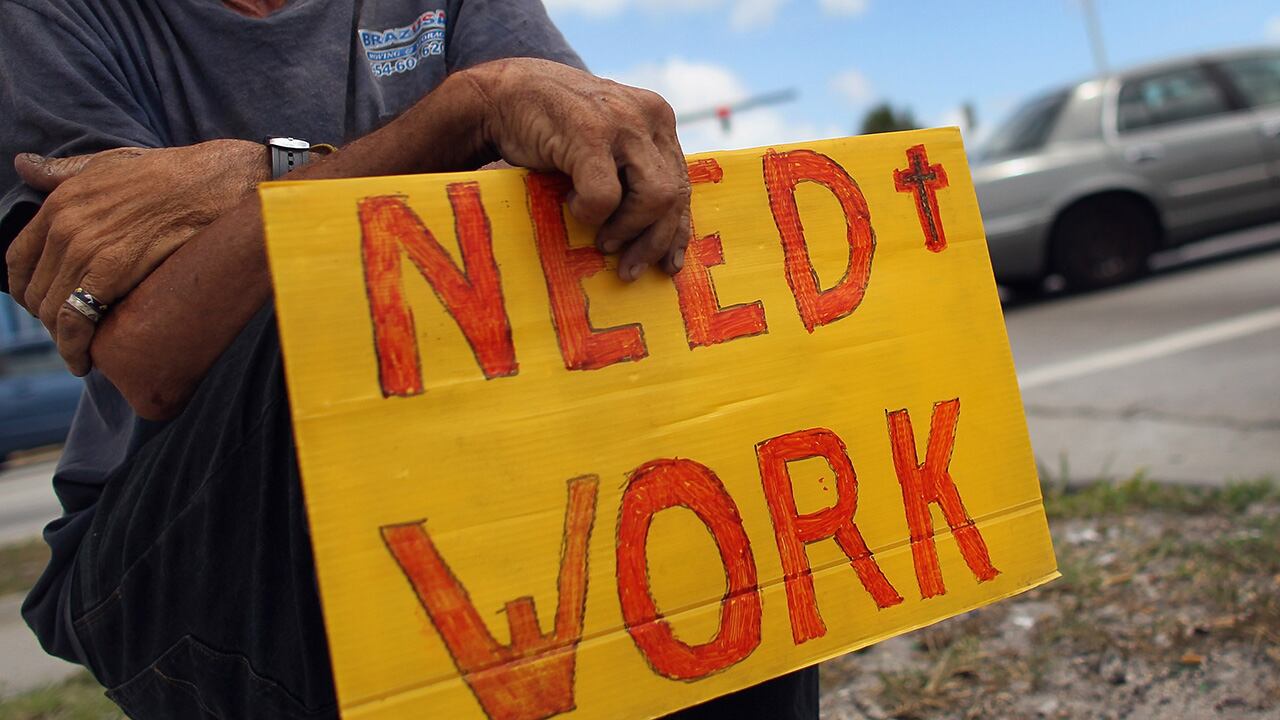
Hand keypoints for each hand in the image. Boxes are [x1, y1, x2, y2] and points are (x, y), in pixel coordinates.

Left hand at [5, 140, 267, 374]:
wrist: (212, 182)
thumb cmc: (169, 172)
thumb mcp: (108, 161)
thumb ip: (62, 170)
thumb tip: (22, 165)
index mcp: (59, 203)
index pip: (18, 260)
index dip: (25, 289)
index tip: (42, 305)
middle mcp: (64, 226)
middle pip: (34, 291)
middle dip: (48, 320)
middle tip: (71, 334)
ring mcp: (85, 249)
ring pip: (52, 310)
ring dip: (62, 340)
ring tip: (80, 352)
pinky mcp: (112, 272)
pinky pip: (76, 319)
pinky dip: (73, 347)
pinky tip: (82, 360)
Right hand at [460, 58, 690, 280]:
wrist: (503, 94)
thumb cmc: (552, 128)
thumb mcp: (607, 145)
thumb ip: (634, 172)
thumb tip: (659, 234)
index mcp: (658, 119)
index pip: (682, 184)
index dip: (677, 229)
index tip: (669, 264)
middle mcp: (649, 116)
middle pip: (674, 195)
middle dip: (654, 241)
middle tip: (629, 268)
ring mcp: (622, 123)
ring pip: (654, 197)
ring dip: (627, 229)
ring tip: (602, 239)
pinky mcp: (591, 134)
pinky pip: (606, 197)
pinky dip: (589, 212)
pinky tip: (571, 203)